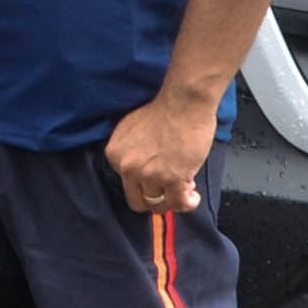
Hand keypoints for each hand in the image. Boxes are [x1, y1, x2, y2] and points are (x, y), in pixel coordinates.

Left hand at [104, 88, 217, 216]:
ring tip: (185, 187)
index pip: (125, 183)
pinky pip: (178, 204)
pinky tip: (192, 197)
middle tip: (168, 189)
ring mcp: (150, 175)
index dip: (144, 181)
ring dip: (172, 198)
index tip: (158, 174)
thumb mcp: (131, 130)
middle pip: (137, 200)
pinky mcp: (173, 179)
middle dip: (154, 197)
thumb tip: (140, 172)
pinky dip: (187, 203)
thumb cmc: (163, 111)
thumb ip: (129, 153)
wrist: (184, 103)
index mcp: (115, 155)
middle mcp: (128, 168)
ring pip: (158, 204)